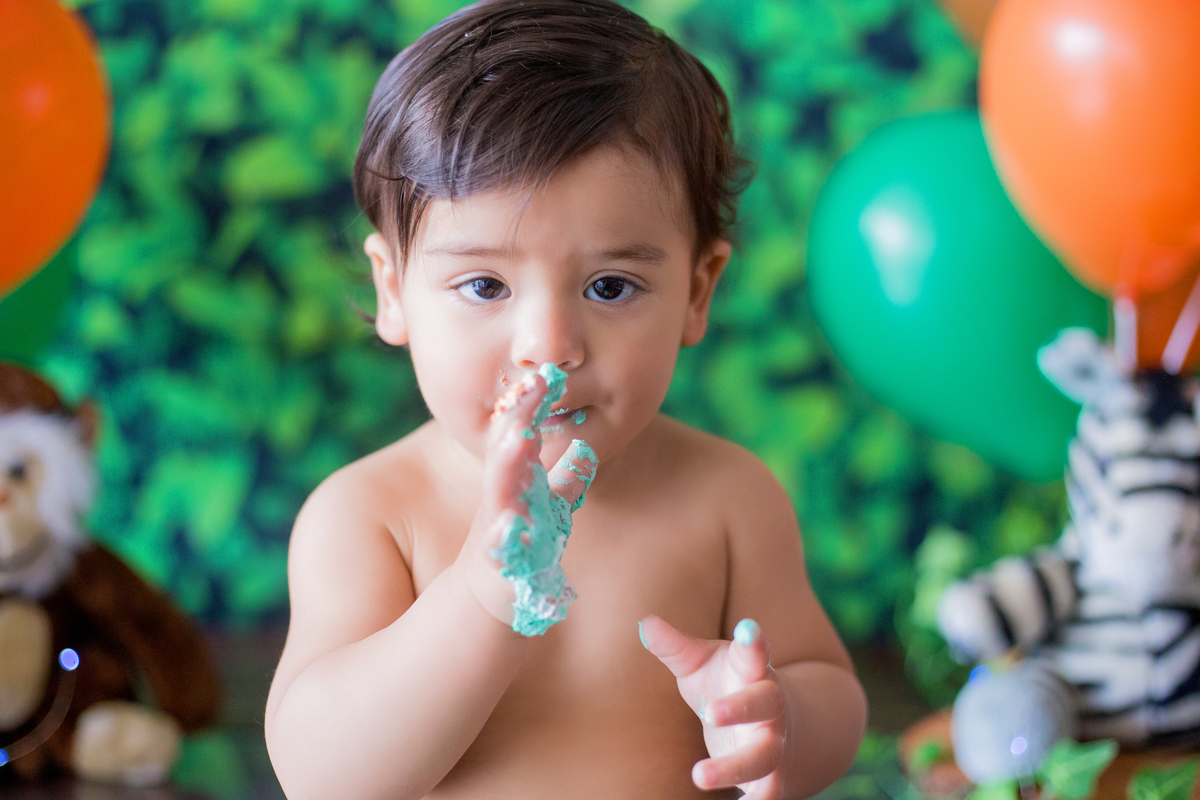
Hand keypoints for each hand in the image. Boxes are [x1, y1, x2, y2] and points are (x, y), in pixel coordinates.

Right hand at [457, 372, 594, 627]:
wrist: (490, 596)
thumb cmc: (523, 545)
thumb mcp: (545, 507)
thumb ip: (565, 480)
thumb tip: (587, 451)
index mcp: (514, 481)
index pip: (519, 436)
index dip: (530, 406)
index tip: (546, 376)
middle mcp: (502, 497)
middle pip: (507, 453)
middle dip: (518, 420)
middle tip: (533, 388)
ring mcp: (498, 527)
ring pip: (501, 492)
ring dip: (508, 464)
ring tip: (518, 438)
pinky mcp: (498, 563)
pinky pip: (502, 548)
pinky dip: (505, 535)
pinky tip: (513, 523)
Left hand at [640, 615, 788, 798]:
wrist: (781, 720)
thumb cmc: (729, 683)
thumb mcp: (701, 663)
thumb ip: (675, 646)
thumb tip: (644, 623)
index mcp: (753, 671)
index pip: (754, 653)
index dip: (753, 641)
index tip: (748, 627)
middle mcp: (769, 707)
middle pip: (763, 704)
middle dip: (740, 708)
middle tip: (710, 713)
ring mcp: (773, 743)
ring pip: (762, 757)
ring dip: (733, 768)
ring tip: (698, 776)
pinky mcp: (771, 776)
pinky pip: (767, 794)